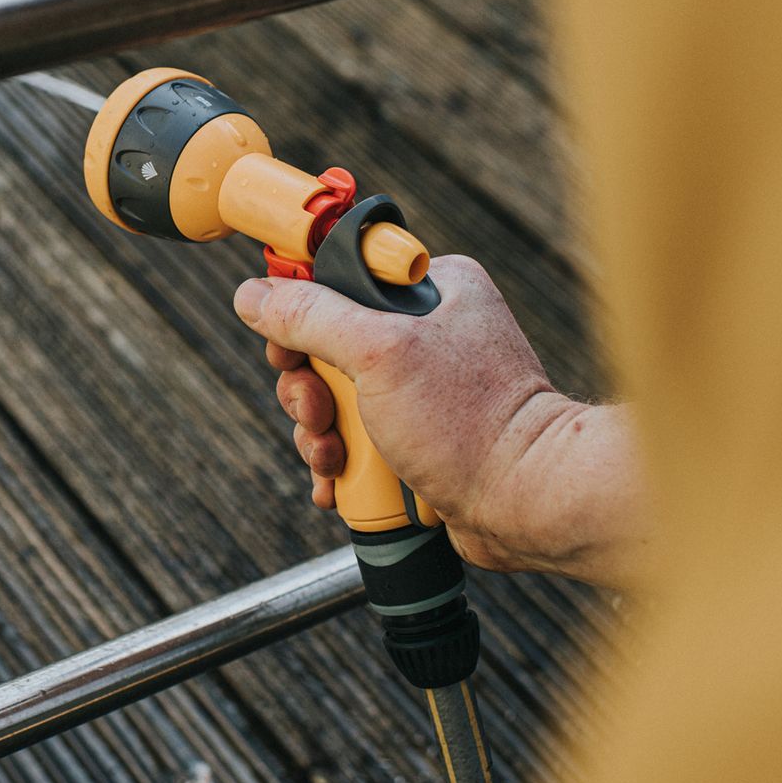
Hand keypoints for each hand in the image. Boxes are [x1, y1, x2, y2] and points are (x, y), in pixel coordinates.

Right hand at [234, 255, 650, 587]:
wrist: (528, 505)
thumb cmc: (470, 422)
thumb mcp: (379, 353)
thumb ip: (310, 316)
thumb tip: (253, 293)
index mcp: (430, 289)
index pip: (339, 277)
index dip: (299, 312)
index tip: (285, 345)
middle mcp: (428, 332)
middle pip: (325, 345)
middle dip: (307, 389)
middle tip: (315, 413)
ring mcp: (422, 388)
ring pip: (335, 398)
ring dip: (318, 434)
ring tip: (332, 459)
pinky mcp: (418, 436)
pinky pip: (356, 438)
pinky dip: (340, 464)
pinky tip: (338, 484)